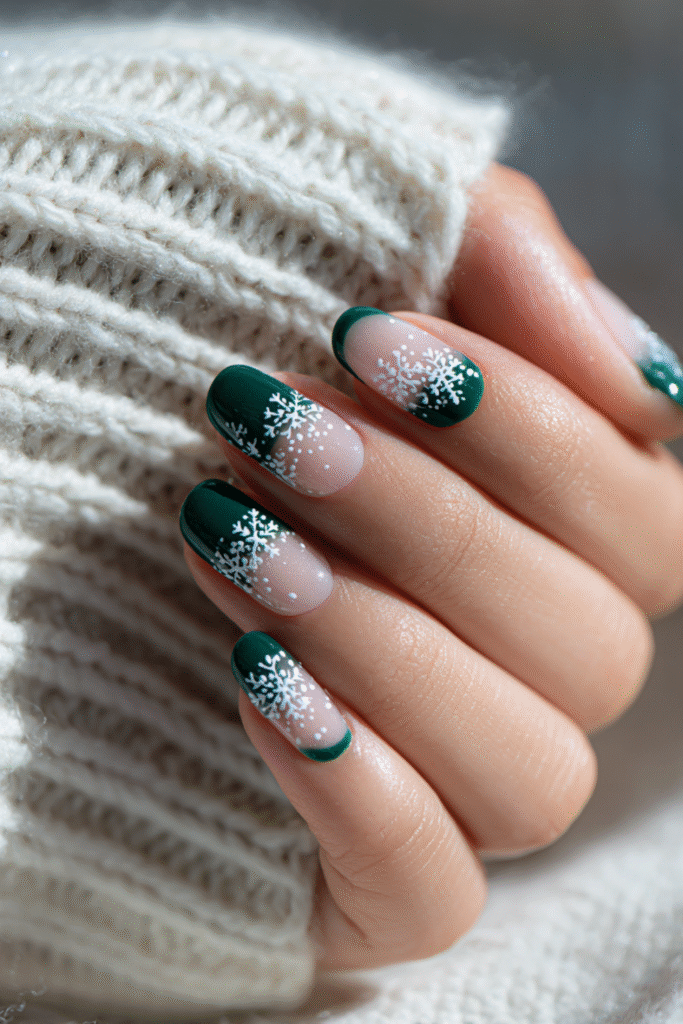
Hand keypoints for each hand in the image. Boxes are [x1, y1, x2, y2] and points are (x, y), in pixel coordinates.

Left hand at [180, 165, 682, 971]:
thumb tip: (622, 354)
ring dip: (383, 644)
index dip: (527, 424)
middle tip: (275, 435)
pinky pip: (434, 886)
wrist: (121, 539)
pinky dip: (360, 794)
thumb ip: (509, 263)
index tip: (367, 338)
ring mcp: (482, 783)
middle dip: (427, 526)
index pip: (640, 510)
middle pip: (590, 641)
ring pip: (532, 770)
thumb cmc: (278, 403)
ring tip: (236, 544)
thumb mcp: (382, 291)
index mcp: (585, 546)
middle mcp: (555, 672)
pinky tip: (255, 682)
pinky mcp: (397, 877)